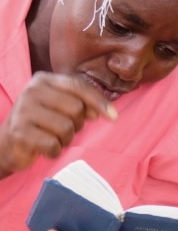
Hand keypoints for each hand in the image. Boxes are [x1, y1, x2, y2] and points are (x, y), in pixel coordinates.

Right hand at [0, 72, 116, 178]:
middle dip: (77, 124)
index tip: (113, 116)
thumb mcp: (61, 107)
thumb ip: (82, 103)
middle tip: (64, 129)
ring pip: (66, 128)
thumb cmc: (42, 124)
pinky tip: (44, 148)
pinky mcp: (19, 132)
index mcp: (44, 80)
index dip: (99, 101)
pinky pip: (53, 144)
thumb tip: (108, 112)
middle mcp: (32, 91)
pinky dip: (54, 151)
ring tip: (53, 138)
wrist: (6, 144)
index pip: (78, 86)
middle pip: (76, 108)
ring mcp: (23, 111)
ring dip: (65, 139)